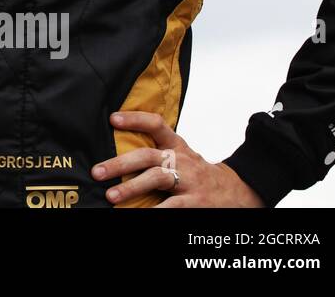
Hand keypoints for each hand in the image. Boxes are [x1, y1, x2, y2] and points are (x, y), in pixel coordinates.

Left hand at [90, 111, 264, 207]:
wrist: (236, 193)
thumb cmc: (197, 173)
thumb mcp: (181, 156)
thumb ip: (157, 150)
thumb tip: (117, 148)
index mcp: (176, 146)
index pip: (156, 124)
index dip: (135, 119)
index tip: (113, 119)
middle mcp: (181, 160)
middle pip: (148, 156)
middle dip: (120, 163)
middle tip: (97, 172)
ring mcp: (189, 181)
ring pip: (157, 179)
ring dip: (132, 187)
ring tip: (111, 196)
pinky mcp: (195, 202)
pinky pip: (172, 206)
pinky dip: (155, 211)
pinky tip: (140, 214)